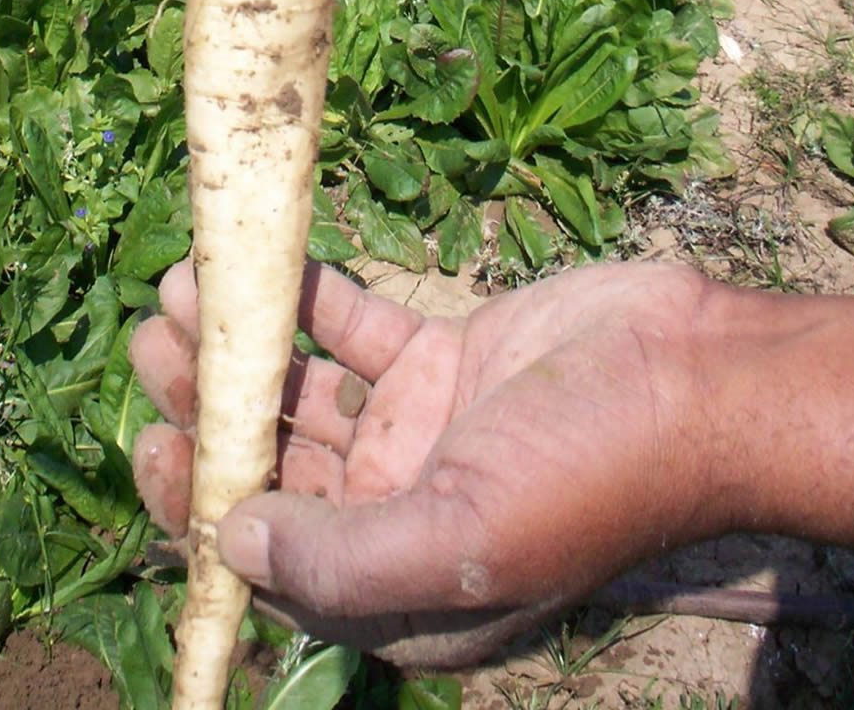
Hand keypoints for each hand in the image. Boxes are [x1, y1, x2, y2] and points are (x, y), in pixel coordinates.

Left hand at [130, 258, 853, 669]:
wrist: (702, 376)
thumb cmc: (594, 473)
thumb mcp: (465, 540)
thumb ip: (341, 557)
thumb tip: (231, 543)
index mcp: (405, 587)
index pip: (274, 560)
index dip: (201, 510)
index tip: (151, 443)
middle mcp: (402, 513)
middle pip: (275, 469)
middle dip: (208, 410)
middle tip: (151, 344)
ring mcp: (422, 432)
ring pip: (302, 395)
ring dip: (242, 348)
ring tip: (179, 289)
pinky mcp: (444, 359)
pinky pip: (354, 332)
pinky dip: (305, 301)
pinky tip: (262, 266)